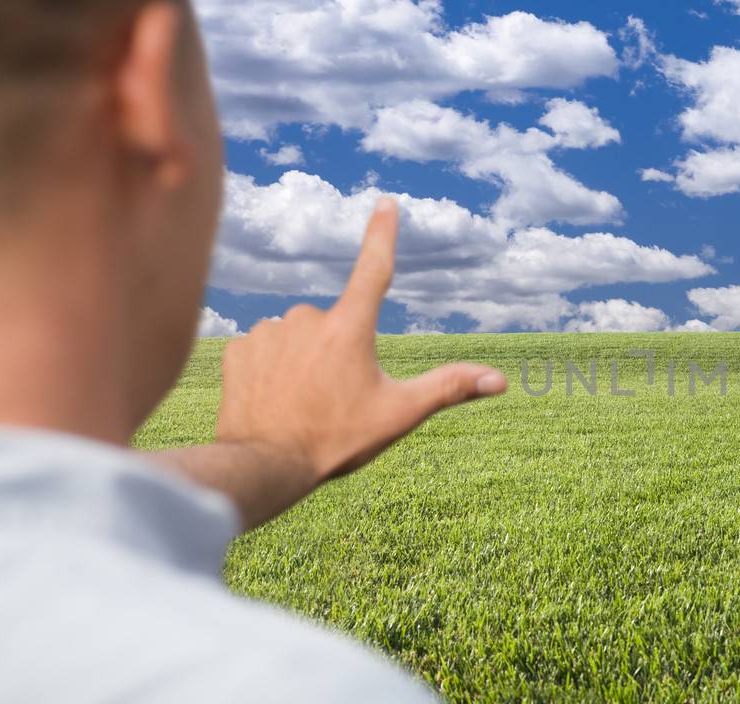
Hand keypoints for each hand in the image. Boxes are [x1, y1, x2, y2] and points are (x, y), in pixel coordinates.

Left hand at [216, 198, 507, 491]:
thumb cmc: (335, 440)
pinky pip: (264, 350)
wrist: (262, 466)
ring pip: (298, 337)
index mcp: (350, 327)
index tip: (385, 203)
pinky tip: (274, 399)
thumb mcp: (399, 414)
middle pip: (335, 324)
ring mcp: (269, 331)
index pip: (373, 268)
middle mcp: (308, 318)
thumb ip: (448, 388)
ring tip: (303, 404)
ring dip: (304, 360)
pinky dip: (272, 369)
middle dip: (338, 351)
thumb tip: (500, 380)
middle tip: (335, 399)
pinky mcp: (239, 348)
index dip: (382, 234)